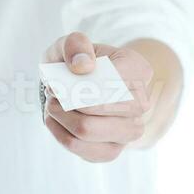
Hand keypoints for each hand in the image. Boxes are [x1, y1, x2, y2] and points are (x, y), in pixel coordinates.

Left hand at [40, 31, 153, 161]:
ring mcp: (129, 130)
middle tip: (52, 91)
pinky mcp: (112, 150)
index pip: (113, 80)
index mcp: (138, 70)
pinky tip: (55, 120)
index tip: (58, 81)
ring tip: (53, 104)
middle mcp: (141, 103)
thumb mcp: (71, 43)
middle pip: (101, 108)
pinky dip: (61, 135)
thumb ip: (75, 45)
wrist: (75, 86)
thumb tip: (83, 66)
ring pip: (88, 131)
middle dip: (67, 100)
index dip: (80, 83)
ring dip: (61, 117)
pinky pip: (83, 150)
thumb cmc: (76, 62)